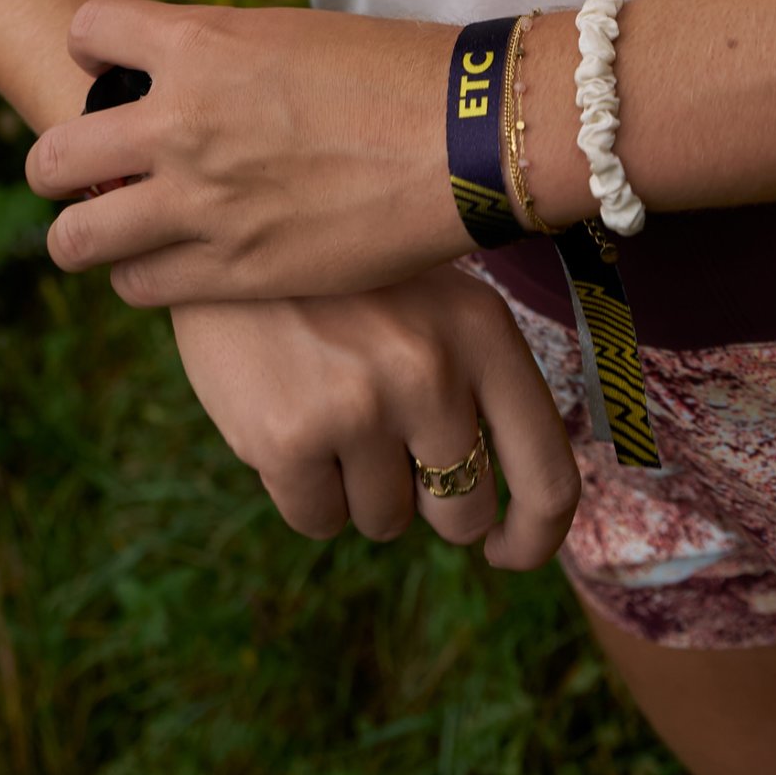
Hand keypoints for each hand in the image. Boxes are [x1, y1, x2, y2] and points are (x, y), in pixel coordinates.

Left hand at [26, 0, 467, 304]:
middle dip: (64, 162)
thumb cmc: (394, 72)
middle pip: (51, 156)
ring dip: (86, 231)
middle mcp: (180, 123)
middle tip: (99, 170)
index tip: (117, 74)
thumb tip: (177, 79)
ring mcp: (201, 204)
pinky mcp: (234, 271)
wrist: (469, 137)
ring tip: (115, 227)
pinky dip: (143, 275)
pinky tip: (173, 262)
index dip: (95, 54)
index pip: (85, 34)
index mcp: (199, 44)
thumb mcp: (290, 33)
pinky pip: (137, 284)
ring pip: (74, 238)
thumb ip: (218, 57)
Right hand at [170, 267, 580, 571]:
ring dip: (359, 487)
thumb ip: (476, 383)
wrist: (227, 225)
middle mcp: (433, 372)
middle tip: (385, 441)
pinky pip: (319, 519)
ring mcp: (361, 406)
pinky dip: (306, 491)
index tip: (503, 550)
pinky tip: (288, 417)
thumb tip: (501, 506)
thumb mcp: (434, 299)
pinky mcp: (289, 438)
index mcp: (483, 332)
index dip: (533, 537)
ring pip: (385, 520)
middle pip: (460, 515)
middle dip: (426, 500)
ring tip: (328, 404)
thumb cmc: (344, 278)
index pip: (548, 479)